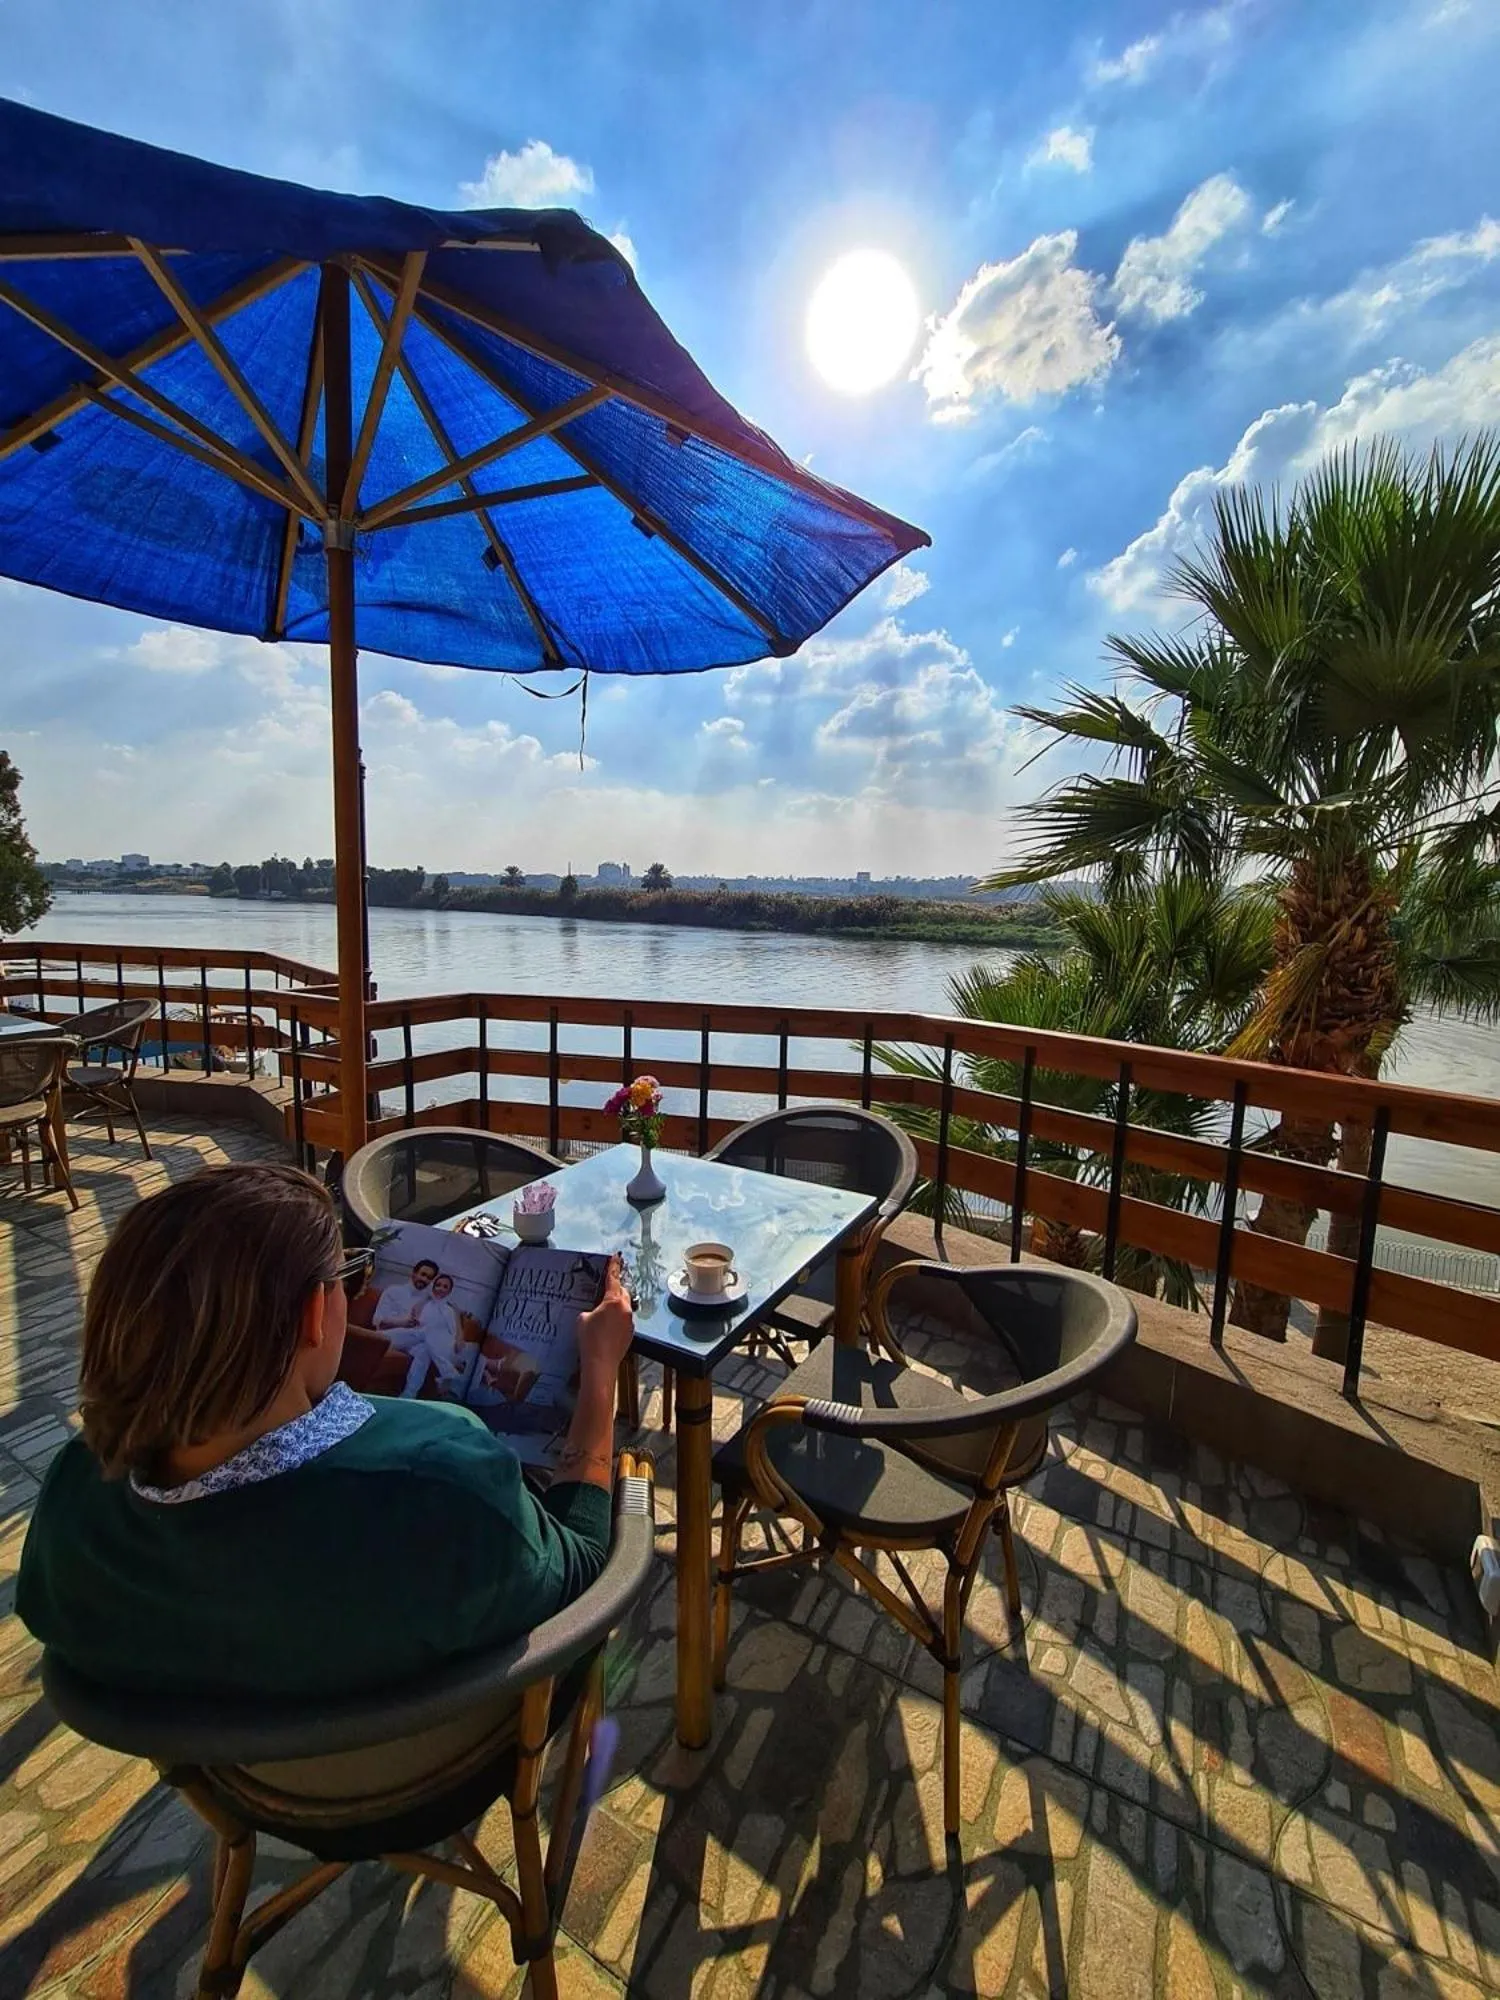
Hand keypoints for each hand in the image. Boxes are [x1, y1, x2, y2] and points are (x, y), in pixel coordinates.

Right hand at [575, 1257, 634, 1380]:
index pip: (613, 1279)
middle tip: (606, 1287)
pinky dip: (616, 1319)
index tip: (615, 1257)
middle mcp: (625, 1309)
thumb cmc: (589, 1339)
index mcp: (613, 1301)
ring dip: (615, 1306)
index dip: (613, 1267)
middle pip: (622, 1292)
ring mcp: (630, 1322)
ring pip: (624, 1307)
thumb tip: (594, 1313)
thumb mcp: (582, 1319)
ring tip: (603, 1312)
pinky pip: (624, 1320)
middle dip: (614, 1289)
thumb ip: (590, 1310)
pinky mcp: (630, 1334)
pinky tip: (606, 1328)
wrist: (600, 1364)